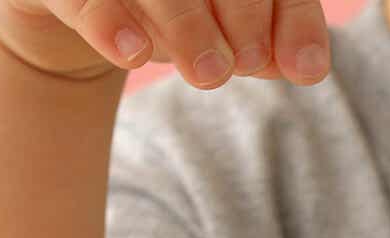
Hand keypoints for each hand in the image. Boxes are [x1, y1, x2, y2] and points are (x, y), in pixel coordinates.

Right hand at [0, 0, 330, 87]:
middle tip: (247, 70)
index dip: (292, 17)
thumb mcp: (225, 29)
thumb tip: (304, 67)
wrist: (85, 9)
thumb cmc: (175, 14)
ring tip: (210, 75)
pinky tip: (133, 53)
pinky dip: (108, 20)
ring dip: (186, 24)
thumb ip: (266, 45)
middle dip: (242, 17)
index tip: (305, 70)